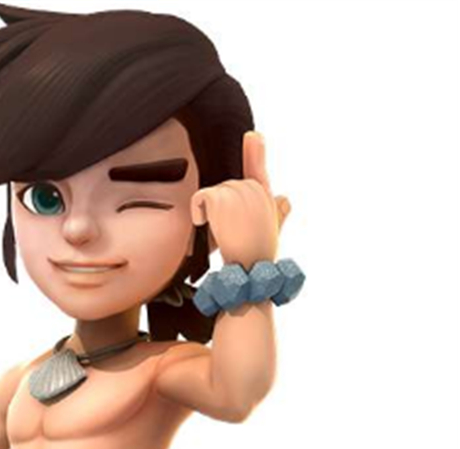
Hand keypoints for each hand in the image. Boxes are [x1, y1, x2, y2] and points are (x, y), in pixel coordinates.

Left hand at [191, 131, 290, 268]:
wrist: (251, 275)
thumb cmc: (258, 261)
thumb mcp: (270, 233)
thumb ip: (276, 213)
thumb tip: (284, 197)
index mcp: (267, 198)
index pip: (257, 173)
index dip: (255, 153)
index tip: (252, 136)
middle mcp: (257, 191)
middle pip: (227, 188)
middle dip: (222, 210)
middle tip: (233, 234)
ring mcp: (241, 192)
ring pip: (214, 194)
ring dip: (213, 214)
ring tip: (226, 235)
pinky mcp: (223, 198)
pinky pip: (201, 197)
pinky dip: (198, 211)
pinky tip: (206, 225)